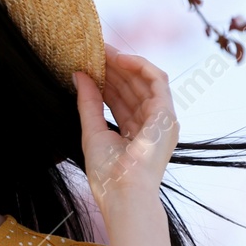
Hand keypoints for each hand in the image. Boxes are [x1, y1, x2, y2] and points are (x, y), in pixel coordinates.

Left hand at [72, 43, 178, 210]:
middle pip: (132, 88)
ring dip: (124, 64)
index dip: (106, 80)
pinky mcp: (167, 115)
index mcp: (137, 132)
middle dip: (113, 68)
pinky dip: (139, 66)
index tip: (89, 63)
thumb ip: (88, 103)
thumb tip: (78, 75)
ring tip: (102, 51)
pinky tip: (119, 58)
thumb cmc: (108, 175)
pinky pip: (157, 80)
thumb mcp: (92, 132)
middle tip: (93, 50)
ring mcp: (163, 120)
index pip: (121, 99)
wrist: (122, 194)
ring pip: (144, 81)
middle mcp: (152, 125)